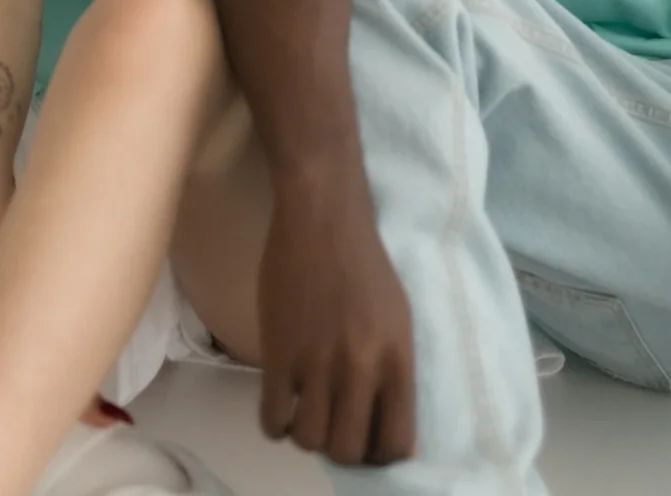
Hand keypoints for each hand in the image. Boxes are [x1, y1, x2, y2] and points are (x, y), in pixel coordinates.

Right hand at [258, 173, 415, 467]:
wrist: (323, 216)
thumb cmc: (364, 261)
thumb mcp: (397, 317)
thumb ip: (394, 372)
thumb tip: (390, 433)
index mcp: (397, 356)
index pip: (396, 442)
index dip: (381, 453)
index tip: (369, 440)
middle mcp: (361, 366)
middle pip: (348, 450)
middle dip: (342, 447)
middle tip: (335, 425)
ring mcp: (318, 362)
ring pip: (309, 441)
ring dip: (307, 432)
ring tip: (307, 409)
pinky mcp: (279, 353)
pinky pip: (273, 421)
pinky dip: (277, 422)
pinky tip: (283, 400)